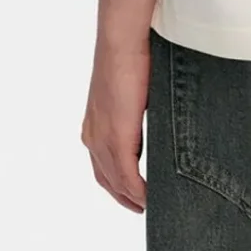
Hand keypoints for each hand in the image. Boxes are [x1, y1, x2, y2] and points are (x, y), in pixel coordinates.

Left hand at [82, 35, 150, 210]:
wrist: (122, 42)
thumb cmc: (132, 58)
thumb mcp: (135, 95)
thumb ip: (139, 115)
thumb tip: (157, 123)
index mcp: (95, 124)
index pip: (103, 165)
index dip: (118, 184)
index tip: (135, 196)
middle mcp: (93, 135)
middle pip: (106, 179)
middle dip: (124, 196)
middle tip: (143, 208)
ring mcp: (101, 137)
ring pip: (115, 180)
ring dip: (131, 196)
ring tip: (149, 207)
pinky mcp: (115, 137)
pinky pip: (125, 174)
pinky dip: (136, 190)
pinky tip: (147, 199)